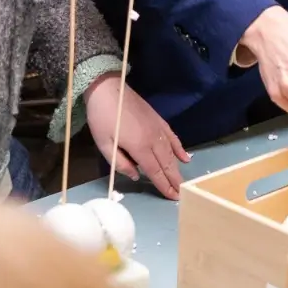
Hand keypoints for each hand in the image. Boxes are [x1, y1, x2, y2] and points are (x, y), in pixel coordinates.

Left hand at [84, 73, 190, 199]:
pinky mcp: (159, 120)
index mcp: (140, 147)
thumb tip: (137, 176)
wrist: (108, 89)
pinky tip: (185, 157)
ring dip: (177, 168)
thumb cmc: (102, 118)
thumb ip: (120, 163)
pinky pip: (173, 137)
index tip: (174, 198)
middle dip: (174, 180)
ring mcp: (159, 129)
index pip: (155, 171)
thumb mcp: (104, 145)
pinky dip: (180, 148)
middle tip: (182, 194)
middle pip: (167, 164)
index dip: (164, 186)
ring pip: (172, 153)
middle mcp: (154, 139)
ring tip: (182, 181)